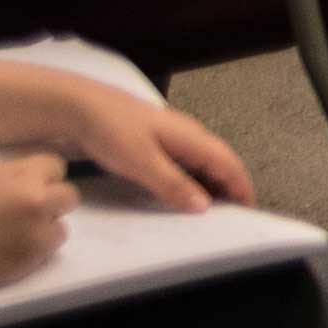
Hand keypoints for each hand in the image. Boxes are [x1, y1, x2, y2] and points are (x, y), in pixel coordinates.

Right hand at [0, 156, 75, 304]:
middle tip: (23, 205)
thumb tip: (19, 171)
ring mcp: (35, 237)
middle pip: (68, 195)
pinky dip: (35, 246)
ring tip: (14, 229)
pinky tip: (10, 245)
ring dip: (44, 225)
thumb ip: (2, 171)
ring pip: (60, 225)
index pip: (55, 165)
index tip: (26, 180)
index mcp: (21, 179)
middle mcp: (36, 206)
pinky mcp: (29, 263)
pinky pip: (48, 249)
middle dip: (49, 197)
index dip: (40, 173)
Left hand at [18, 72, 248, 213]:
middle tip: (230, 220)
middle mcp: (188, 135)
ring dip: (210, 185)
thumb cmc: (112, 130)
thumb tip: (205, 207)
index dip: (242, 188)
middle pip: (221, 163)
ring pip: (202, 163)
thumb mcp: (142, 162)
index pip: (230, 164)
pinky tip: (179, 194)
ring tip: (208, 212)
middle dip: (230, 188)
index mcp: (192, 137)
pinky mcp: (155, 141)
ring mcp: (172, 137)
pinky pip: (184, 163)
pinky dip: (191, 180)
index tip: (249, 214)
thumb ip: (174, 185)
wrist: (78, 106)